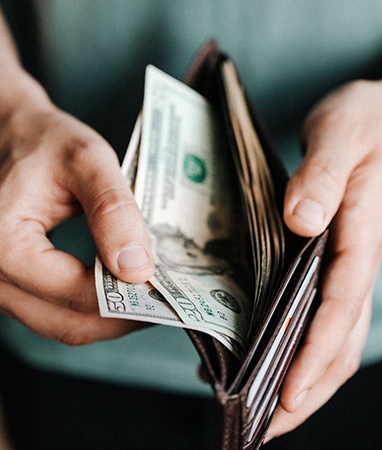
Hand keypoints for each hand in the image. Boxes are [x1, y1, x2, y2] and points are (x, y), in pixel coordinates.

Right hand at [0, 72, 153, 344]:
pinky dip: (90, 308)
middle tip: (165, 303)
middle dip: (122, 318)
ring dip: (109, 318)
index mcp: (3, 244)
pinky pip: (54, 311)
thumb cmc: (44, 141)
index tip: (165, 290)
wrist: (11, 135)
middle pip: (68, 323)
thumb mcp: (86, 161)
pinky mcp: (13, 283)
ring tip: (147, 298)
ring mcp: (0, 285)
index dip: (125, 299)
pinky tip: (119, 291)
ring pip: (61, 324)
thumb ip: (113, 211)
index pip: (76, 293)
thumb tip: (138, 269)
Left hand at [267, 60, 381, 439]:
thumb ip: (320, 177)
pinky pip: (330, 310)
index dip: (313, 356)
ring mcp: (356, 260)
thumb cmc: (372, 120)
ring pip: (339, 333)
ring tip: (268, 405)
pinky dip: (308, 340)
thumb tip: (301, 220)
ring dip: (309, 374)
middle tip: (266, 426)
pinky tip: (278, 347)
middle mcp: (361, 259)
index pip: (340, 309)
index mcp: (362, 236)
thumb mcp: (340, 136)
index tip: (284, 397)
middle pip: (343, 340)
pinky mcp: (345, 253)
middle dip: (309, 388)